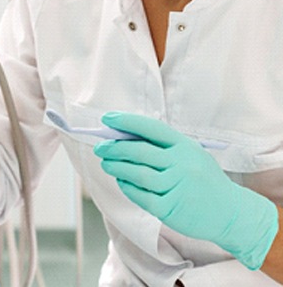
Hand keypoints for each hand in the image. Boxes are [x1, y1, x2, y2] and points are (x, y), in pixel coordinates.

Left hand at [93, 112, 277, 269]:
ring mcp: (175, 186)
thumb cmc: (204, 179)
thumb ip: (164, 146)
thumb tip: (125, 137)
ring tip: (106, 163)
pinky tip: (121, 180)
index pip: (150, 128)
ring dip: (116, 166)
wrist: (231, 213)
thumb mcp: (191, 154)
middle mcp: (180, 164)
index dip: (126, 122)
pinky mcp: (169, 208)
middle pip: (138, 151)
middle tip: (100, 146)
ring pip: (136, 173)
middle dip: (114, 147)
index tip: (107, 118)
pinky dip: (127, 186)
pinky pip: (140, 195)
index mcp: (184, 146)